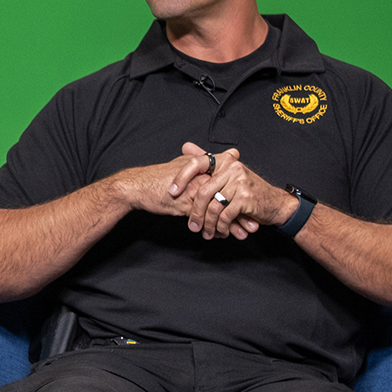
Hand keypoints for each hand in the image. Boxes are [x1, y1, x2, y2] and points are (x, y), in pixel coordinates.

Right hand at [116, 143, 259, 234]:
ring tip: (244, 233)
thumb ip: (204, 163)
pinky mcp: (186, 203)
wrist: (136, 186)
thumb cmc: (157, 179)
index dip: (241, 195)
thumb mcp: (183, 167)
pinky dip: (215, 227)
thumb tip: (228, 155)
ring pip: (220, 207)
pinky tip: (222, 236)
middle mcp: (202, 176)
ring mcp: (195, 190)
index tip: (251, 206)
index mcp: (203, 166)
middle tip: (254, 223)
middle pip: (229, 195)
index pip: (228, 182)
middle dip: (243, 211)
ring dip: (233, 222)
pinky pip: (205, 217)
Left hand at [181, 145, 292, 239]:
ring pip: (213, 207)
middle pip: (202, 191)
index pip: (197, 163)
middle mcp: (233, 168)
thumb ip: (207, 163)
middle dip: (195, 212)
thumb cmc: (248, 191)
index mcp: (226, 161)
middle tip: (192, 226)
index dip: (181, 177)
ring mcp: (240, 182)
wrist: (275, 204)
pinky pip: (225, 215)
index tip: (171, 192)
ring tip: (206, 233)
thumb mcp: (228, 175)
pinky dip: (221, 227)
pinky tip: (221, 232)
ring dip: (208, 224)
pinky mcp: (246, 197)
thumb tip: (185, 146)